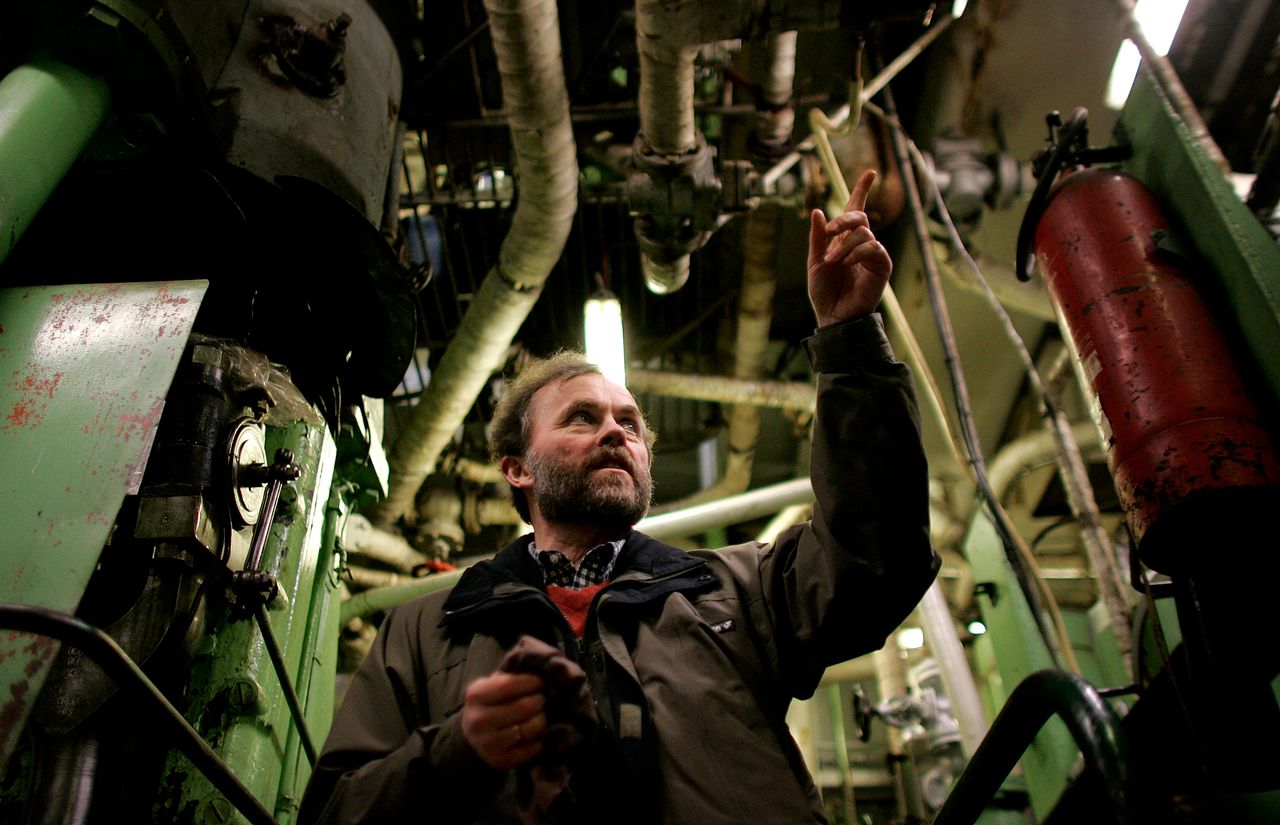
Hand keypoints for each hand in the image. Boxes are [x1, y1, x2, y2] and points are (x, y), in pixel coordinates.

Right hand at [461, 671, 546, 769]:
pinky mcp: (498, 760)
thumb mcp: (491, 685)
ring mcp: (487, 743)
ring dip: (540, 721)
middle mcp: (478, 720)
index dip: (530, 682)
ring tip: (540, 716)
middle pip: (523, 707)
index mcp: (476, 695)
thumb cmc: (489, 703)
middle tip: (542, 699)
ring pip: (528, 729)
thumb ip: (511, 675)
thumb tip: (537, 668)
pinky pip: (529, 751)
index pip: (509, 684)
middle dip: (539, 701)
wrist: (471, 735)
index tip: (540, 681)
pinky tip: (536, 735)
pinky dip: (538, 742)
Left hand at [807, 169, 892, 326]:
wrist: (833, 315)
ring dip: (844, 246)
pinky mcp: (882, 266)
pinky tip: (846, 265)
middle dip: (844, 219)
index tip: (870, 173)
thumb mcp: (815, 261)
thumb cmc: (824, 291)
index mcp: (844, 240)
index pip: (856, 210)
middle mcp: (861, 243)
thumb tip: (818, 211)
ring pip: (864, 233)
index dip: (862, 190)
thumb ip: (817, 238)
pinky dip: (857, 253)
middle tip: (830, 232)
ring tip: (833, 262)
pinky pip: (873, 248)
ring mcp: (873, 254)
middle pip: (859, 216)